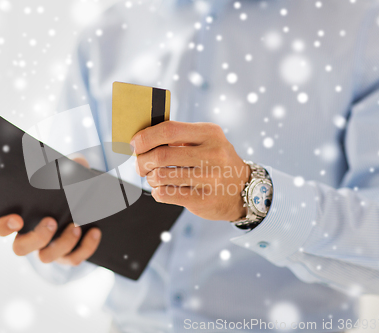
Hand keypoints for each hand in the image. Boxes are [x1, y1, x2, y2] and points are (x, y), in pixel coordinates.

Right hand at [0, 156, 101, 265]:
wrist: (83, 203)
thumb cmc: (62, 185)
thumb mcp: (63, 173)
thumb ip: (66, 166)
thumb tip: (77, 162)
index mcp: (17, 218)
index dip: (2, 227)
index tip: (17, 219)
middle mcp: (28, 238)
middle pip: (20, 248)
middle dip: (36, 237)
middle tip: (51, 221)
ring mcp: (46, 249)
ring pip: (46, 257)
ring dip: (62, 243)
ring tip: (76, 225)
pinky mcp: (67, 256)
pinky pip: (73, 259)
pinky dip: (85, 247)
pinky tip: (95, 231)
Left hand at [131, 121, 249, 221]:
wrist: (244, 189)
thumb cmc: (215, 161)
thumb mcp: (206, 140)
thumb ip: (179, 136)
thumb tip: (141, 139)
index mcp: (210, 133)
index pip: (169, 130)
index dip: (146, 137)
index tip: (134, 144)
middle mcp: (213, 154)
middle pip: (161, 155)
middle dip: (142, 161)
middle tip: (140, 165)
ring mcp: (210, 178)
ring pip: (161, 176)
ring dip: (150, 178)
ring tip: (153, 178)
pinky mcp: (204, 199)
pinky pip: (166, 194)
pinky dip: (157, 192)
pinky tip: (161, 189)